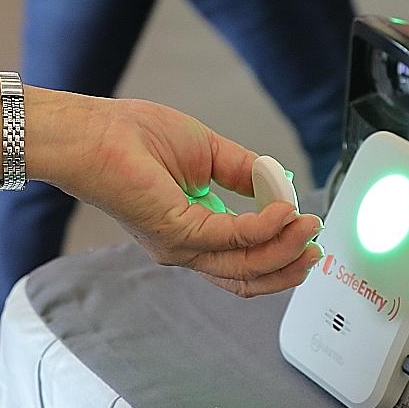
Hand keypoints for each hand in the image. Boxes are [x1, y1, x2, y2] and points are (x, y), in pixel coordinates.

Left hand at [33, 94, 322, 296]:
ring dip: (284, 249)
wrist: (92, 132)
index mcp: (191, 229)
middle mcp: (184, 246)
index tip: (306, 227)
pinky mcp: (174, 231)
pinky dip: (266, 227)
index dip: (279, 250)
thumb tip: (280, 185)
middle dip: (289, 264)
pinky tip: (284, 212)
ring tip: (308, 228)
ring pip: (245, 265)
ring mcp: (178, 245)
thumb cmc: (131, 136)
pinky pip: (233, 238)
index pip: (241, 260)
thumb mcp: (206, 151)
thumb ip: (245, 171)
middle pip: (248, 275)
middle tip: (316, 245)